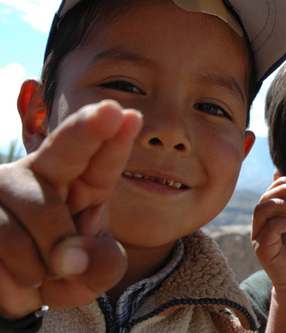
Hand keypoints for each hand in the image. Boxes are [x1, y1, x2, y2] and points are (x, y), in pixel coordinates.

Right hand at [0, 101, 141, 318]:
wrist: (19, 293)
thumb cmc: (65, 273)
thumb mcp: (97, 272)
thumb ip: (103, 264)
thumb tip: (71, 257)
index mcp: (82, 185)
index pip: (101, 160)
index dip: (113, 137)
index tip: (126, 114)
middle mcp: (43, 177)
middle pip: (66, 148)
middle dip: (88, 129)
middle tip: (111, 111)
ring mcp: (4, 190)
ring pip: (38, 214)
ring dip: (46, 260)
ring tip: (42, 274)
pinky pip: (4, 242)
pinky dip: (18, 277)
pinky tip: (16, 278)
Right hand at [252, 176, 285, 291]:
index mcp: (270, 218)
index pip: (270, 194)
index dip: (281, 183)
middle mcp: (260, 226)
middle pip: (264, 199)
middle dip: (282, 189)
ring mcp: (258, 237)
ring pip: (262, 210)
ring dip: (282, 204)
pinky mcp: (261, 248)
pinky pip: (270, 228)